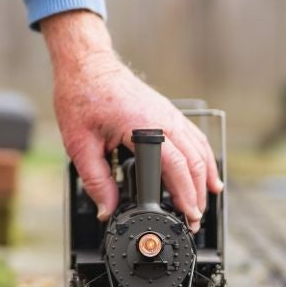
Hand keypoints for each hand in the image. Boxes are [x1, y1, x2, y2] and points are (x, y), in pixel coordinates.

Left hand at [44, 10, 222, 228]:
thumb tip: (107, 209)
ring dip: (204, 179)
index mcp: (143, 126)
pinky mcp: (168, 112)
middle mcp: (163, 119)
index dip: (184, 195)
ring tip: (202, 205)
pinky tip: (206, 175)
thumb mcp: (79, 144)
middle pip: (193, 162)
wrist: (86, 66)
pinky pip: (194, 138)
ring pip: (199, 150)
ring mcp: (169, 114)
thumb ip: (96, 179)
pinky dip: (203, 159)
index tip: (187, 216)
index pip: (175, 167)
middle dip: (197, 194)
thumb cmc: (81, 98)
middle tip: (194, 221)